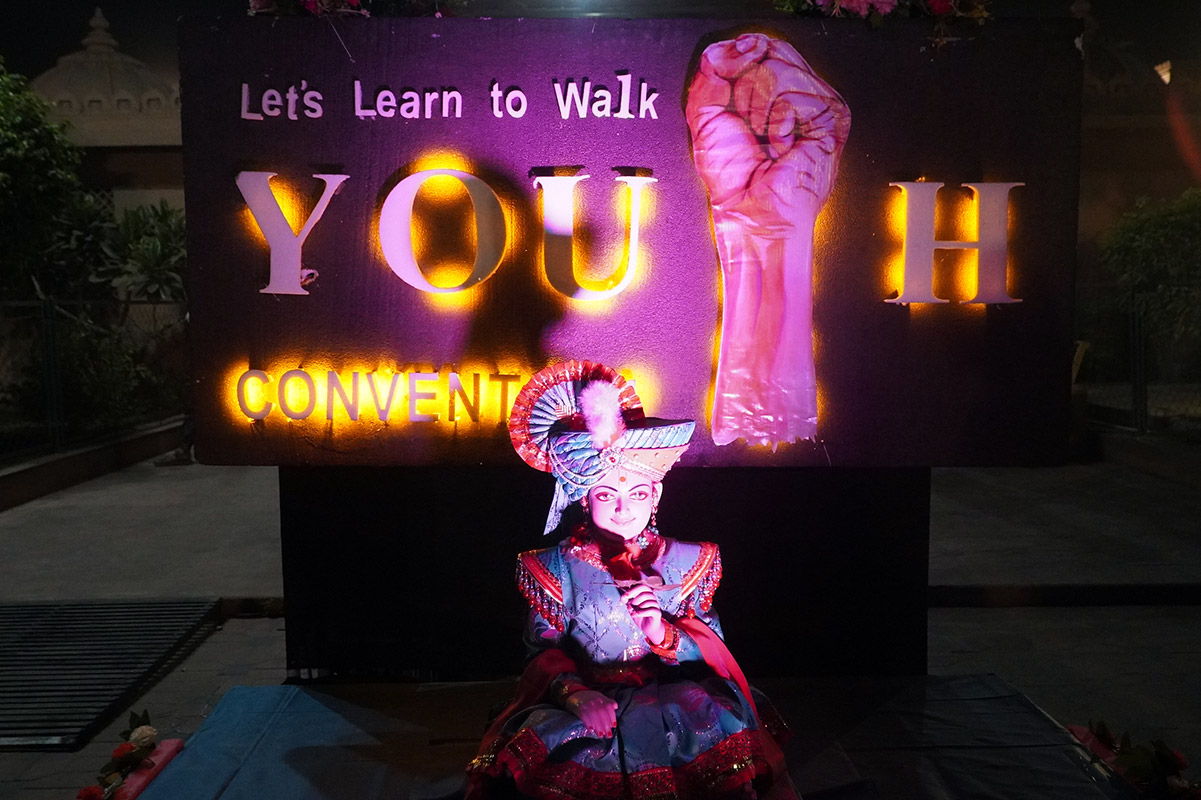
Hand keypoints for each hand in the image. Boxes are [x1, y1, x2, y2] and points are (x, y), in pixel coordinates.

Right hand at [565, 690, 617, 736]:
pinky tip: (591, 729)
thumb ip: (608, 701)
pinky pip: (584, 716)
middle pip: (601, 713)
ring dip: (598, 727)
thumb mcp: (599, 696)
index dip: (612, 717)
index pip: (608, 707)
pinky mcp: (579, 709)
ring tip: (601, 735)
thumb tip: (616, 707)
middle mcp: (594, 701)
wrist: (574, 693)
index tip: (613, 726)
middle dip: (606, 725)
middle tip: (608, 734)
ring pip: (594, 716)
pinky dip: (588, 723)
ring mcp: (586, 705)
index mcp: (600, 698)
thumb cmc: (589, 697)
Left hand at [623, 582, 665, 644]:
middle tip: (630, 606)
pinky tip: (636, 614)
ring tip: (632, 613)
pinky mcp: (657, 613)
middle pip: (645, 592)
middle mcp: (652, 597)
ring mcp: (656, 605)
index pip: (641, 586)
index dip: (632, 590)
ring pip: (648, 601)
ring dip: (637, 607)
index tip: (625, 596)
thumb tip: (623, 596)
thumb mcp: (631, 607)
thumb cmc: (640, 615)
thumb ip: (626, 601)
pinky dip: (642, 612)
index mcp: (646, 593)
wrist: (647, 628)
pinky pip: (652, 610)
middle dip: (635, 598)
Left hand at [686, 32, 849, 226]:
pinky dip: (775, 125)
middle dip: (743, 89)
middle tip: (748, 125)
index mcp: (775, 90)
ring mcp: (819, 103)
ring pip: (777, 70)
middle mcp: (800, 92)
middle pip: (770, 50)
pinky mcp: (831, 118)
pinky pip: (790, 97)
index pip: (762, 45)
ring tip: (765, 139)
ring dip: (757, 111)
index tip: (724, 77)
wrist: (749, 214)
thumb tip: (733, 46)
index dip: (738, 55)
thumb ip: (712, 71)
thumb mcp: (707, 113)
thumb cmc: (734, 179)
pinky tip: (781, 147)